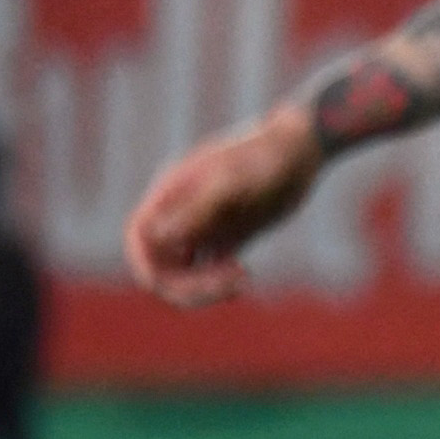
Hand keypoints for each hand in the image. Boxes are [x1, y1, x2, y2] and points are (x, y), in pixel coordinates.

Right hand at [123, 107, 323, 306]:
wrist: (300, 151)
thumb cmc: (267, 159)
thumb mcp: (234, 182)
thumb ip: (198, 209)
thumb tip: (159, 238)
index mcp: (171, 195)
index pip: (139, 236)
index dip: (144, 264)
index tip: (169, 285)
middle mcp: (181, 212)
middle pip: (160, 263)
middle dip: (186, 284)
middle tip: (230, 282)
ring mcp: (203, 226)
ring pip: (183, 272)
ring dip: (203, 287)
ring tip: (242, 277)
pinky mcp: (226, 236)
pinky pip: (207, 269)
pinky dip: (218, 282)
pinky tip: (246, 276)